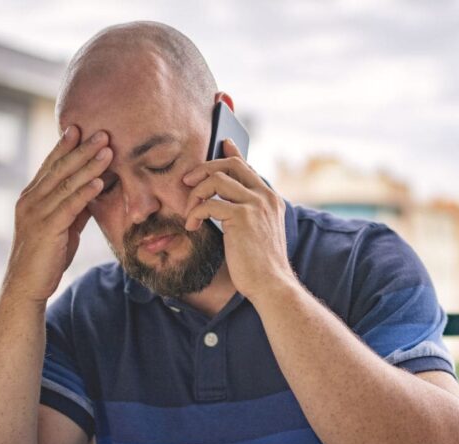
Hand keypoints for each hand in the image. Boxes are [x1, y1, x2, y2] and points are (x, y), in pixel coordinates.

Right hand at [1, 126, 111, 303]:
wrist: (26, 286)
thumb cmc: (46, 257)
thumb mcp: (62, 226)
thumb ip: (73, 206)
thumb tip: (92, 188)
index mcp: (31, 197)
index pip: (50, 166)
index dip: (65, 146)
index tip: (79, 128)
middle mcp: (30, 201)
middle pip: (59, 169)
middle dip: (81, 149)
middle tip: (101, 132)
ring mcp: (36, 214)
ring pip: (66, 184)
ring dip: (88, 165)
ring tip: (107, 150)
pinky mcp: (46, 229)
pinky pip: (69, 206)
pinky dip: (85, 192)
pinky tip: (99, 181)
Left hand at [182, 139, 294, 300]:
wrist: (271, 284)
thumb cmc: (260, 265)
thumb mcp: (257, 233)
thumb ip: (247, 213)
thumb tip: (225, 204)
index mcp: (270, 199)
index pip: (247, 167)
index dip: (232, 154)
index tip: (222, 144)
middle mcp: (265, 196)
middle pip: (231, 165)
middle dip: (204, 168)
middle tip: (187, 181)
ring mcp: (255, 204)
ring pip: (216, 179)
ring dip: (195, 194)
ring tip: (189, 212)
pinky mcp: (242, 217)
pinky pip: (209, 203)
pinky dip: (195, 212)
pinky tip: (192, 226)